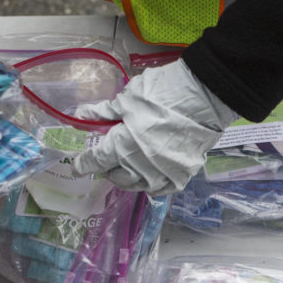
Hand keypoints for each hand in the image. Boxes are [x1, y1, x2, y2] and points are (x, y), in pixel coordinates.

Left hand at [71, 59, 238, 194]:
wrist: (205, 98)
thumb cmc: (163, 94)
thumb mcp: (128, 99)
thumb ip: (104, 112)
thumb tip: (82, 115)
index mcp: (122, 147)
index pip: (95, 161)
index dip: (83, 163)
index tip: (77, 165)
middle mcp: (139, 168)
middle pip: (115, 176)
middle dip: (107, 168)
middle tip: (107, 158)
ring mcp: (162, 175)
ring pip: (136, 186)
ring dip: (127, 177)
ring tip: (127, 166)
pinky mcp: (181, 177)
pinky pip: (160, 188)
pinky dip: (150, 182)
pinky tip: (149, 173)